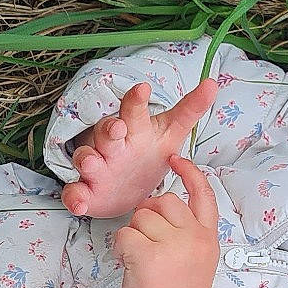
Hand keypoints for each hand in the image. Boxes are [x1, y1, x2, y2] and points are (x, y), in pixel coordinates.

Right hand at [63, 76, 220, 218]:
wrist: (127, 185)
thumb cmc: (148, 150)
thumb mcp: (171, 131)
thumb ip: (190, 108)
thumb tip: (213, 83)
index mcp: (133, 129)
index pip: (134, 111)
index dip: (137, 100)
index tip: (144, 89)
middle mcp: (112, 145)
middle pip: (107, 131)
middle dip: (110, 129)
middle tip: (118, 128)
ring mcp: (97, 167)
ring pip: (86, 158)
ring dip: (87, 159)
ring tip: (91, 163)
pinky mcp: (86, 191)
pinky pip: (75, 193)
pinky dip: (75, 198)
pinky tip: (79, 205)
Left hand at [116, 156, 219, 287]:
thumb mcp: (197, 259)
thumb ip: (188, 232)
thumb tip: (161, 206)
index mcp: (208, 237)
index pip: (204, 194)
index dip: (190, 173)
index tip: (176, 160)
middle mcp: (193, 237)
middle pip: (164, 201)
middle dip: (150, 215)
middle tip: (148, 243)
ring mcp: (172, 245)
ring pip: (140, 217)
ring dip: (134, 235)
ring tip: (142, 262)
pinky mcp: (147, 254)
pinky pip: (124, 234)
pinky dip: (120, 248)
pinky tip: (130, 266)